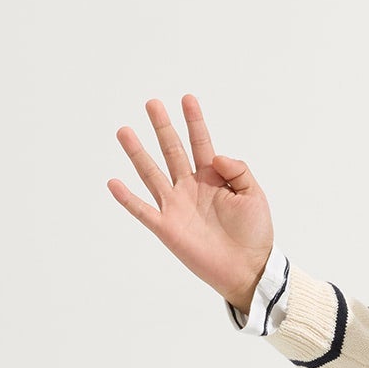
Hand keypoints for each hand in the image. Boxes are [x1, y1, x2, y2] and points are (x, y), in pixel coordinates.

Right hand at [107, 94, 273, 309]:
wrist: (248, 269)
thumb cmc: (255, 233)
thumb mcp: (254, 195)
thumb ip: (239, 170)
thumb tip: (216, 156)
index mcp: (213, 178)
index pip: (200, 143)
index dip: (194, 122)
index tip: (187, 99)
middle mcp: (190, 187)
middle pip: (172, 150)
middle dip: (162, 127)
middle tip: (152, 103)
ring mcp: (176, 206)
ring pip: (151, 173)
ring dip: (138, 153)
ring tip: (124, 131)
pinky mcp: (166, 228)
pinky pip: (142, 210)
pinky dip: (127, 198)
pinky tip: (113, 182)